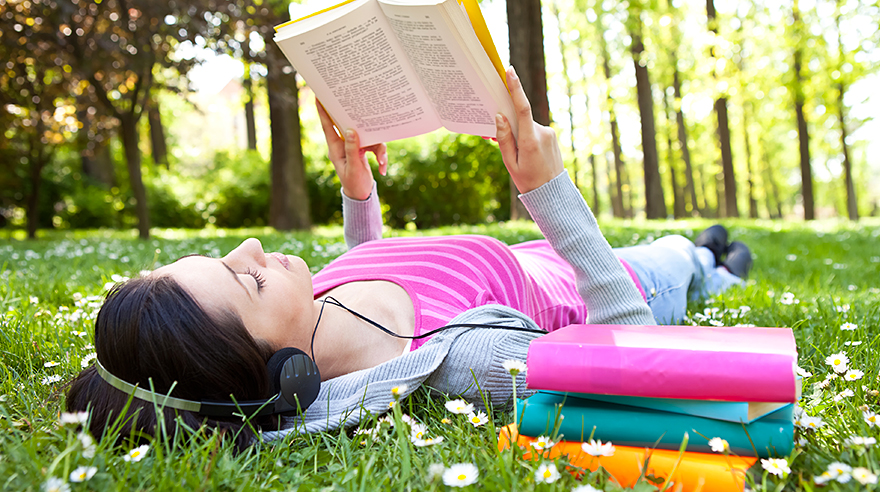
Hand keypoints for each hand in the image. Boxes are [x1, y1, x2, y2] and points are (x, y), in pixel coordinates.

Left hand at [317, 101, 387, 200]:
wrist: (361, 195)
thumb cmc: (354, 183)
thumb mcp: (353, 167)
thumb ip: (352, 149)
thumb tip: (350, 130)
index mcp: (335, 147)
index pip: (327, 125)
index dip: (322, 110)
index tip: (319, 95)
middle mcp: (343, 144)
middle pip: (350, 126)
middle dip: (358, 121)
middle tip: (359, 106)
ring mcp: (354, 146)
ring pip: (367, 136)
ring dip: (377, 149)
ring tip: (381, 162)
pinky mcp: (363, 149)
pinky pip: (374, 146)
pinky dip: (380, 156)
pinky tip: (382, 168)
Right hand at [494, 66, 564, 193]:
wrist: (552, 193)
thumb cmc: (528, 181)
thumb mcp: (510, 163)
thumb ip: (504, 139)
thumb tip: (500, 116)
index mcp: (530, 140)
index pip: (522, 108)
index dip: (516, 88)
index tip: (510, 72)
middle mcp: (542, 133)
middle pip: (520, 119)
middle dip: (508, 124)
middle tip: (495, 136)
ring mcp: (549, 133)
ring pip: (527, 126)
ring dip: (518, 134)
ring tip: (516, 155)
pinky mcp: (552, 136)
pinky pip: (534, 130)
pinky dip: (526, 137)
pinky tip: (526, 154)